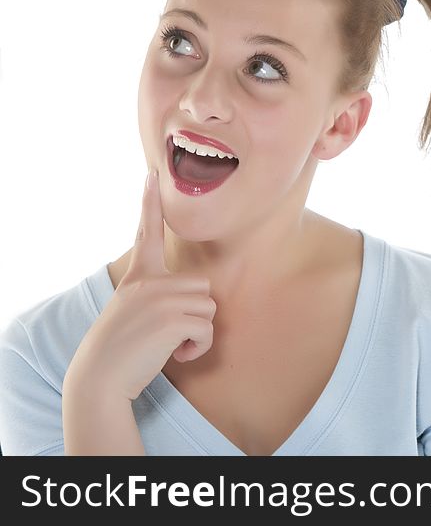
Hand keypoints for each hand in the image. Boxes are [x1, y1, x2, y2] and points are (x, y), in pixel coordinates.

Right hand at [65, 169, 216, 400]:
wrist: (100, 377)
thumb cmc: (121, 348)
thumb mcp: (131, 308)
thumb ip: (155, 293)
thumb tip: (190, 295)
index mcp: (139, 276)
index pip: (146, 232)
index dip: (150, 204)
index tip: (152, 175)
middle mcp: (150, 281)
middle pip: (202, 285)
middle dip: (197, 312)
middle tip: (172, 333)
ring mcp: (161, 297)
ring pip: (209, 308)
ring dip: (198, 333)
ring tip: (170, 344)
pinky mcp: (173, 318)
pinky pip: (207, 329)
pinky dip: (199, 348)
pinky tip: (176, 355)